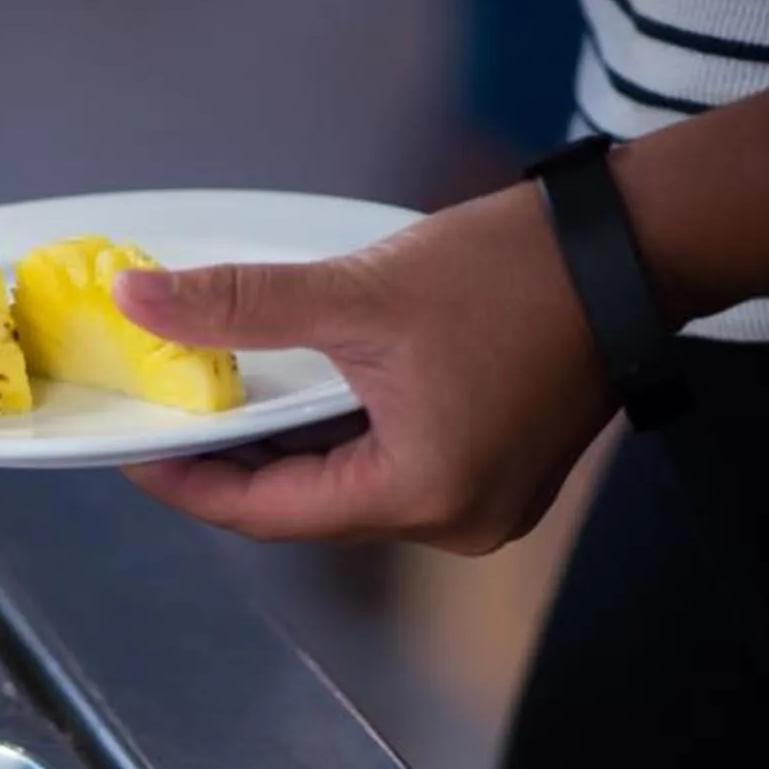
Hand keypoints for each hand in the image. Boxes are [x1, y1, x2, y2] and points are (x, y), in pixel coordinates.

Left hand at [119, 185, 617, 553]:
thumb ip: (240, 306)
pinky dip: (342, 437)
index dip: (189, 484)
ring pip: (349, 490)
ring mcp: (481, 506)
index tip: (132, 452)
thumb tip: (139, 301)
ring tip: (226, 400)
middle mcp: (453, 522)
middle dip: (235, 464)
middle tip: (169, 418)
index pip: (268, 513)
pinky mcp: (498, 475)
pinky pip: (393, 470)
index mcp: (418, 495)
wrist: (637, 246)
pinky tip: (304, 397)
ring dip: (289, 448)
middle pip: (307, 509)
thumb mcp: (358, 290)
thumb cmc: (514, 271)